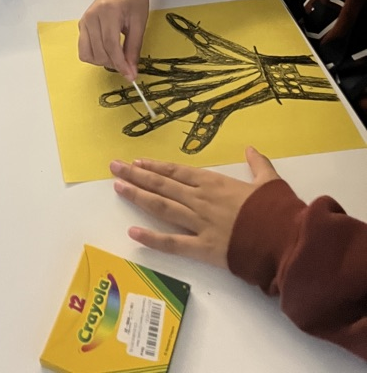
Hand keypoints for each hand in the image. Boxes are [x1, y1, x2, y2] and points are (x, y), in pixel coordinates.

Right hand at [78, 0, 149, 78]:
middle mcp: (91, 16)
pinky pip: (83, 48)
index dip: (120, 63)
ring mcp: (84, 20)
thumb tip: (131, 72)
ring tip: (117, 56)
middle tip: (128, 64)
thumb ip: (134, 48)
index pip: (110, 45)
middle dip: (114, 64)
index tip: (130, 76)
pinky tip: (106, 50)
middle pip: (99, 51)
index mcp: (107, 12)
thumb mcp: (139, 23)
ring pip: (87, 53)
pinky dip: (94, 55)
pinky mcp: (81, 24)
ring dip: (103, 61)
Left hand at [111, 147, 279, 267]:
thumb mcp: (269, 181)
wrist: (284, 239)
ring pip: (161, 207)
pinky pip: (172, 242)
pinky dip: (151, 238)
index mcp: (214, 183)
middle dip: (136, 175)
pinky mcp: (202, 248)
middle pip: (162, 185)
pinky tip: (133, 233)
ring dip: (138, 196)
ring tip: (117, 187)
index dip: (156, 167)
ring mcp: (199, 223)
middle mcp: (200, 199)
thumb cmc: (278, 210)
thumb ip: (257, 164)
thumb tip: (251, 149)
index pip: (177, 172)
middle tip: (114, 168)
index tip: (137, 162)